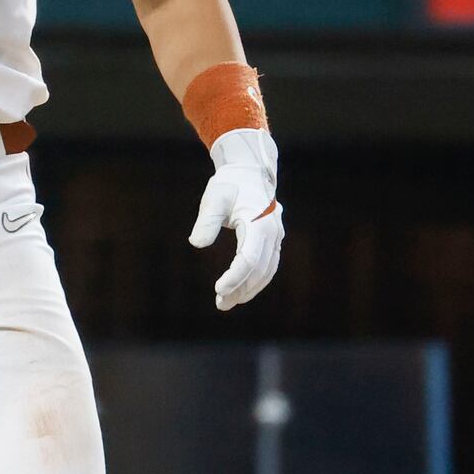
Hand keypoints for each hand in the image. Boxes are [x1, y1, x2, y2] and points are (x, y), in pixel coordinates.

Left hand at [189, 128, 283, 310]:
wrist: (249, 170)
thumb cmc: (229, 184)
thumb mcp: (214, 199)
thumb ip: (206, 221)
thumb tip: (197, 244)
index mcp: (260, 223)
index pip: (249, 258)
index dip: (235, 277)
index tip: (218, 289)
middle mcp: (273, 232)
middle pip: (259, 269)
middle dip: (240, 289)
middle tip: (220, 303)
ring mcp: (276, 236)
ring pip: (267, 270)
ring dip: (249, 289)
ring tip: (227, 302)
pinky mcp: (273, 239)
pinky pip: (268, 265)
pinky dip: (256, 280)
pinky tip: (240, 290)